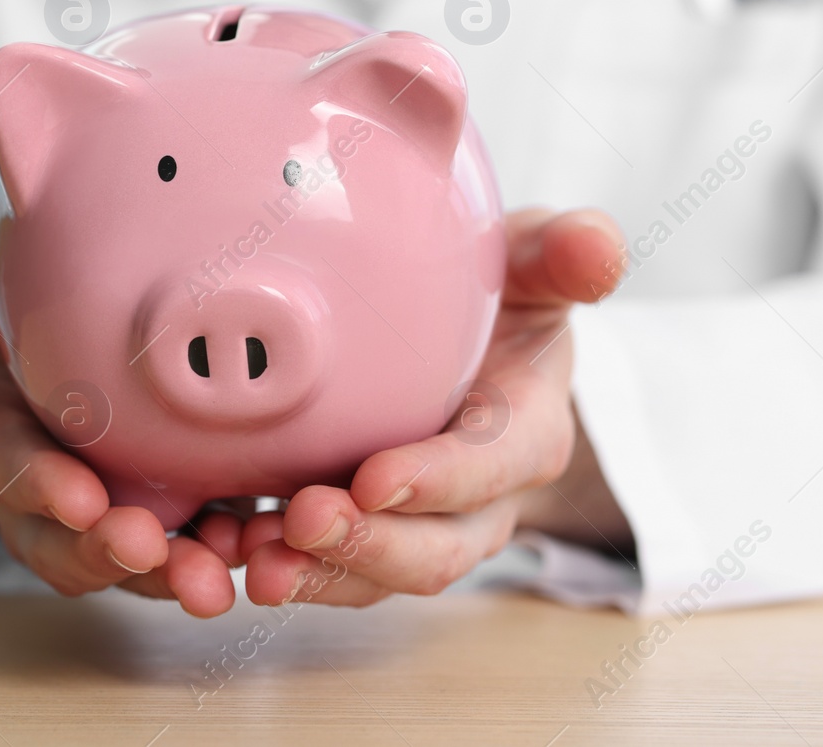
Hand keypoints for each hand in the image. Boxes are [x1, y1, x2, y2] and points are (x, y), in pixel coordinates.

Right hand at [0, 227, 244, 616]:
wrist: (53, 297)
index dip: (37, 488)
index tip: (82, 498)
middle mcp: (38, 485)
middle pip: (60, 542)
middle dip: (107, 555)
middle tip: (156, 553)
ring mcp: (101, 499)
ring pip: (125, 558)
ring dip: (169, 574)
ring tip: (215, 576)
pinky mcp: (161, 497)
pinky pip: (185, 536)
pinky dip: (216, 547)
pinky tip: (256, 542)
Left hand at [240, 208, 631, 605]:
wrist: (473, 342)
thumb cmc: (504, 299)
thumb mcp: (537, 263)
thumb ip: (566, 253)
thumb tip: (599, 246)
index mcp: (528, 433)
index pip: (492, 467)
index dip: (438, 480)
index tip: (373, 475)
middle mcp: (478, 501)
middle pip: (434, 550)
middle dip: (367, 546)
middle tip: (297, 523)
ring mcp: (417, 527)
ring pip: (373, 577)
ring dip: (312, 574)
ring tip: (248, 553)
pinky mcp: (362, 533)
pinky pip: (323, 567)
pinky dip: (275, 563)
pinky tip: (223, 545)